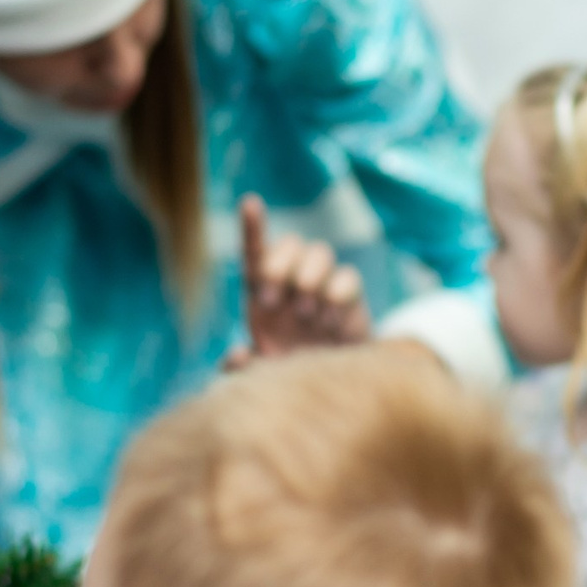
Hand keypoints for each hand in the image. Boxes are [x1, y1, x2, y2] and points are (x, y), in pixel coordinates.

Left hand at [237, 194, 368, 361]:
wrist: (329, 383)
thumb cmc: (288, 368)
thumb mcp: (262, 373)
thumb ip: (244, 369)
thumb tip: (236, 355)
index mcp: (262, 289)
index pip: (255, 250)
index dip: (253, 226)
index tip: (250, 203)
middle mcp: (292, 279)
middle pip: (289, 242)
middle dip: (278, 265)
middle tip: (271, 302)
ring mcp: (323, 284)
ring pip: (320, 251)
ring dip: (309, 279)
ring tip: (306, 315)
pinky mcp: (350, 296)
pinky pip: (348, 277)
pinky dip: (337, 296)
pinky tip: (329, 323)